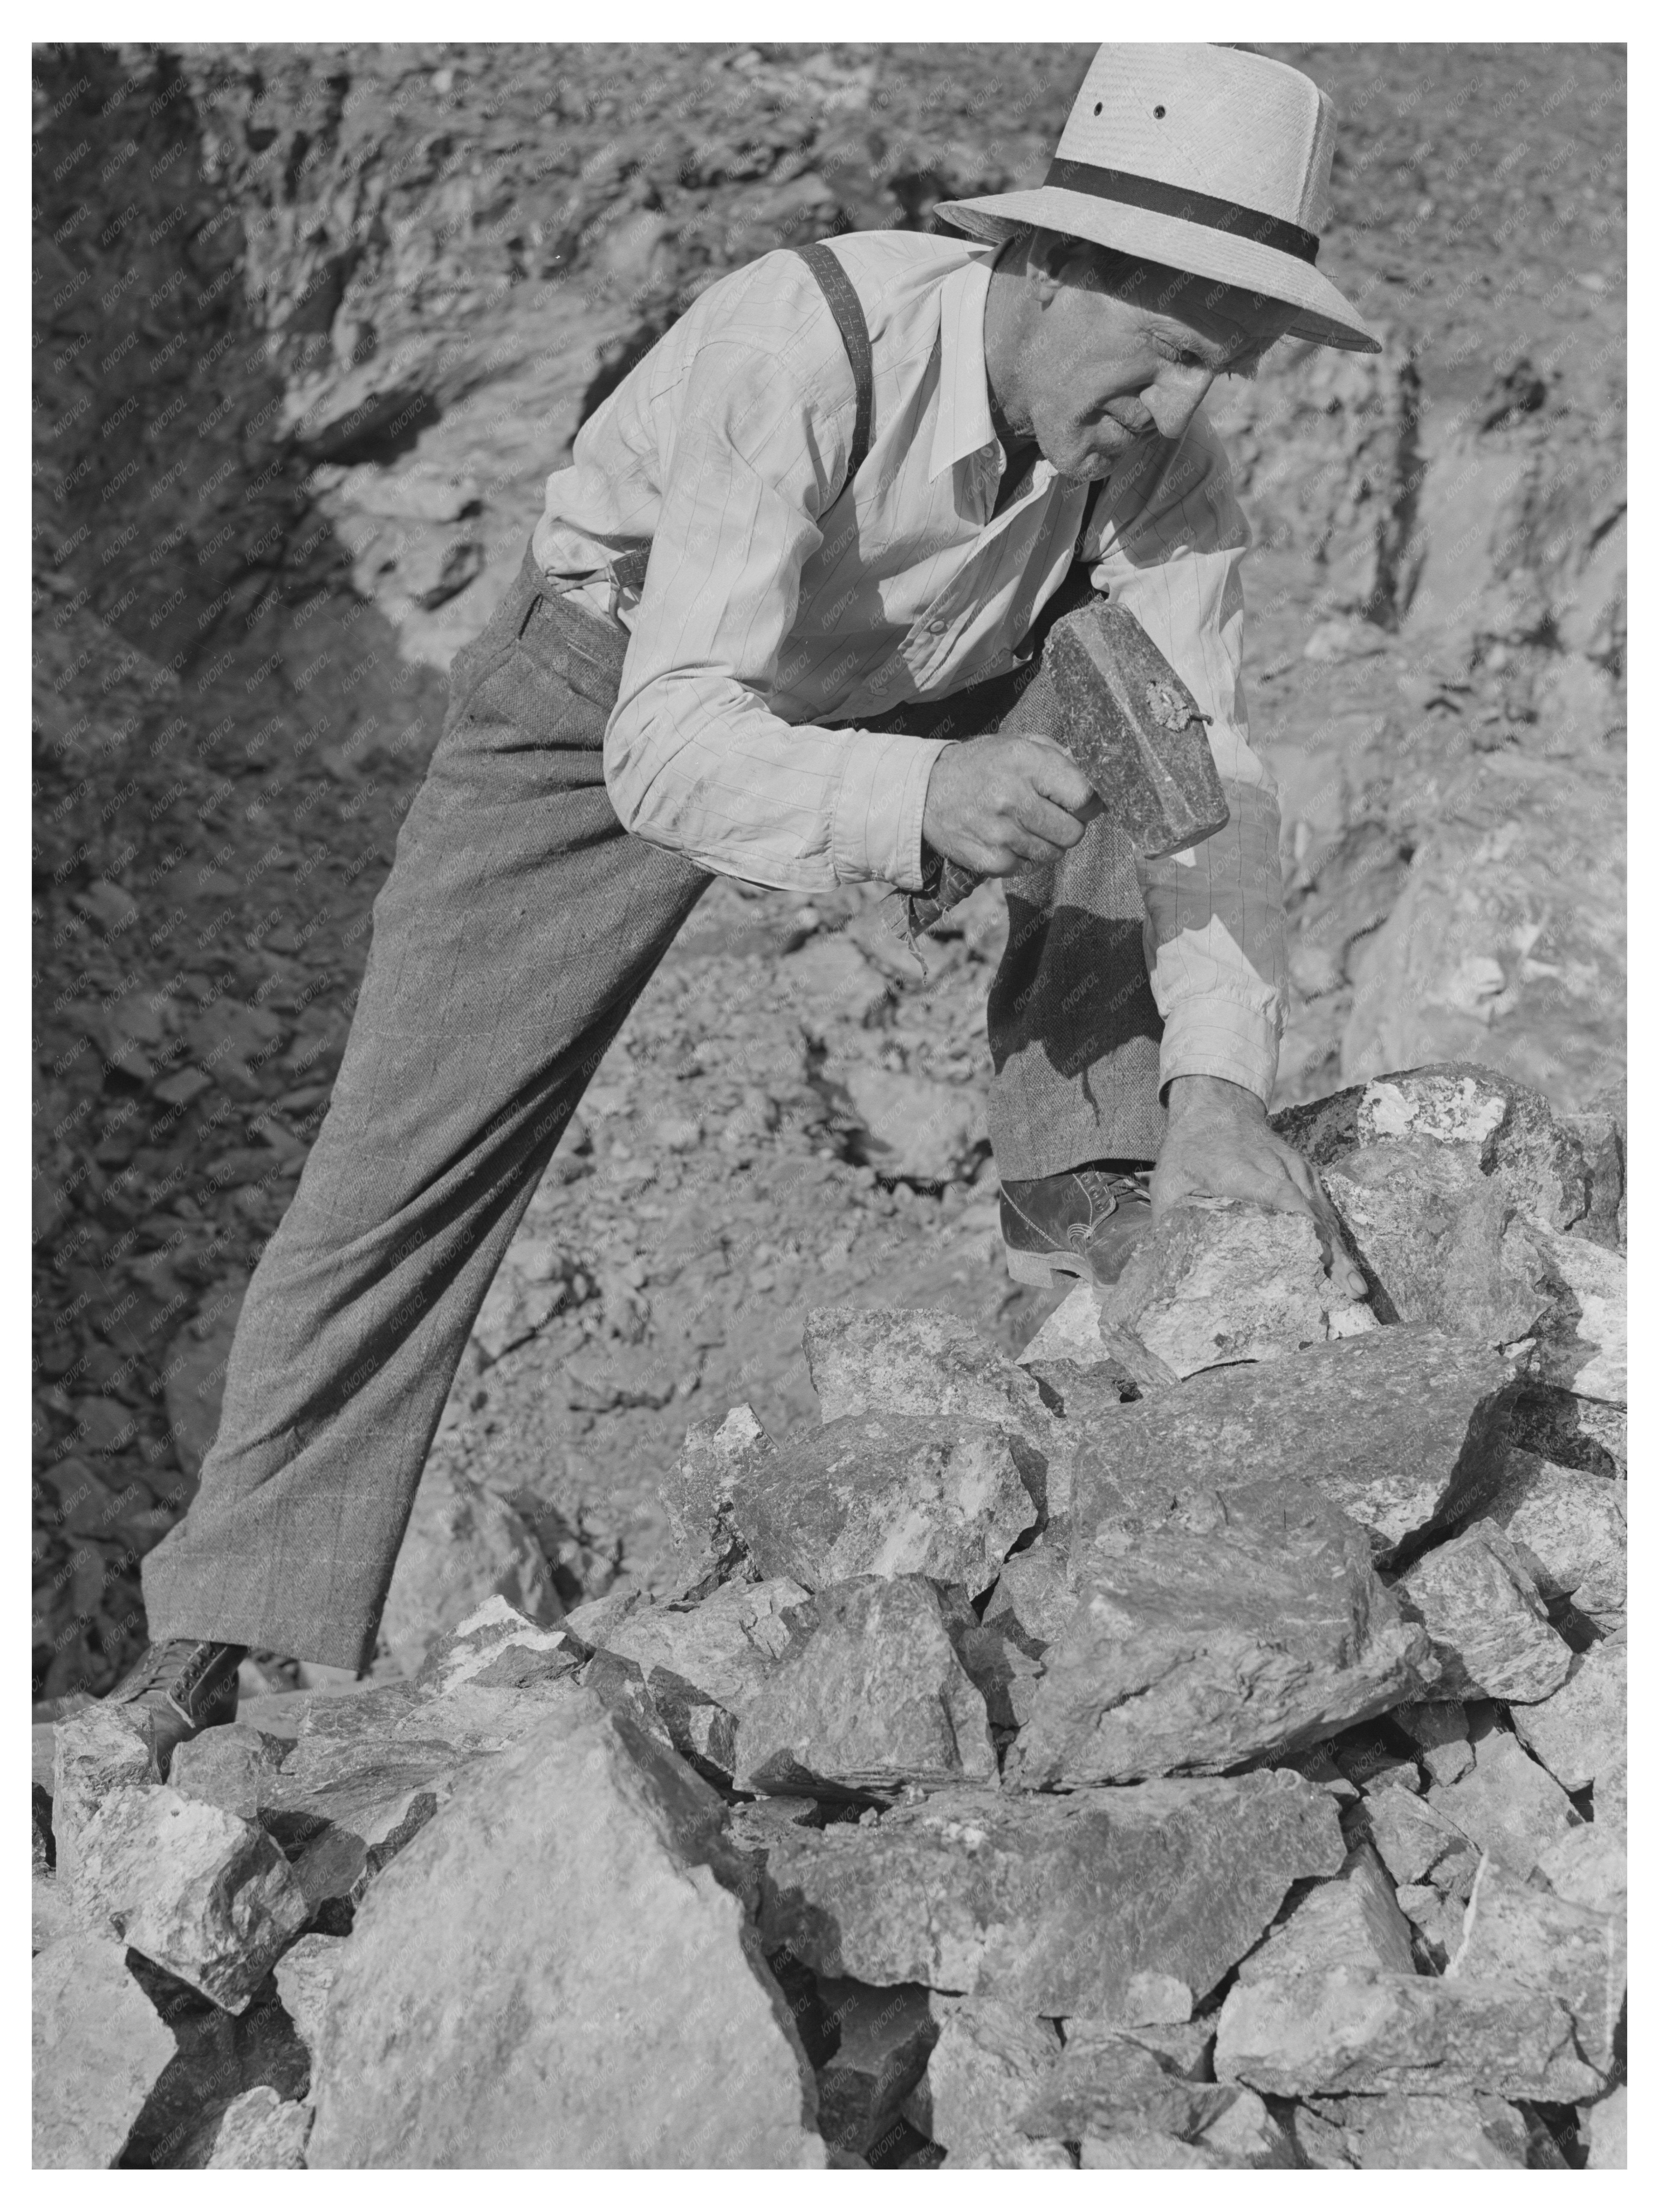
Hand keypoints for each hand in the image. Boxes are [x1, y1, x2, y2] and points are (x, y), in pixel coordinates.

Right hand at [921, 732, 1101, 877]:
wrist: (924, 791)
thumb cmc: (980, 766)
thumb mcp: (1016, 745)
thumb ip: (1056, 758)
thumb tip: (1091, 788)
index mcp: (1025, 762)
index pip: (1082, 797)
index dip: (1087, 805)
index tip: (1080, 806)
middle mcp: (1013, 797)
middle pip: (1072, 833)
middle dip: (1068, 828)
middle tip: (1051, 819)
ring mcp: (999, 832)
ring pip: (1052, 854)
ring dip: (1045, 844)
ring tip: (1024, 827)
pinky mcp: (988, 859)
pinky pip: (1026, 867)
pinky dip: (1021, 857)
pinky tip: (1005, 839)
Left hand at [1152, 1073, 1368, 1300]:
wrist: (1214, 1107)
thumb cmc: (1188, 1151)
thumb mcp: (1169, 1180)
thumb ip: (1170, 1219)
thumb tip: (1166, 1265)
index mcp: (1243, 1170)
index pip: (1281, 1198)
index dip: (1302, 1230)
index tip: (1317, 1261)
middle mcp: (1276, 1168)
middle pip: (1310, 1213)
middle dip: (1331, 1252)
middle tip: (1351, 1290)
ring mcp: (1294, 1169)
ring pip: (1322, 1213)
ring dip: (1339, 1250)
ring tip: (1356, 1288)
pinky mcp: (1303, 1173)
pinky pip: (1322, 1207)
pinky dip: (1333, 1236)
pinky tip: (1344, 1267)